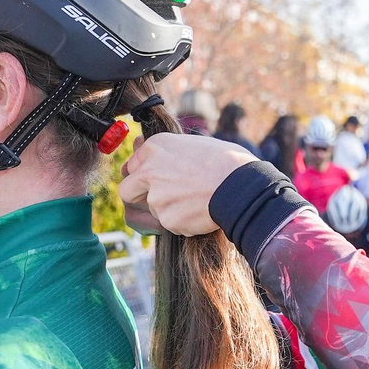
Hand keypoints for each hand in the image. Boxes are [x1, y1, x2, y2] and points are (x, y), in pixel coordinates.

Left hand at [118, 134, 259, 236]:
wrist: (240, 187)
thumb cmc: (226, 162)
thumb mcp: (194, 144)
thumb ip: (169, 152)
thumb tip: (149, 152)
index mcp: (155, 148)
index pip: (132, 166)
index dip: (142, 176)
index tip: (152, 181)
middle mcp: (149, 171)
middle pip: (127, 191)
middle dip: (138, 196)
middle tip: (159, 198)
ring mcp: (156, 198)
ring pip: (154, 210)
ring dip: (169, 209)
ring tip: (196, 201)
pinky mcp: (167, 220)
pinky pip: (171, 224)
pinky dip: (183, 222)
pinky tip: (201, 212)